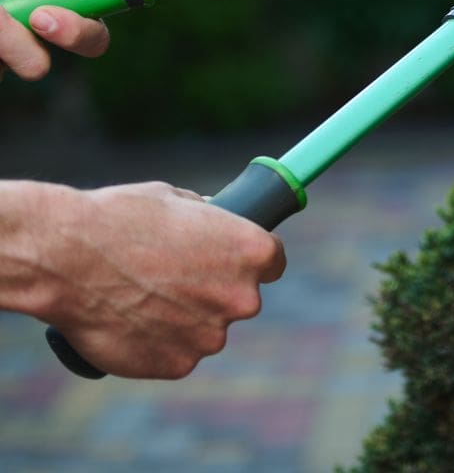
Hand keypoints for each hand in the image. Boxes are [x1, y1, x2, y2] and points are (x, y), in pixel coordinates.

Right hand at [3, 180, 286, 378]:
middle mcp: (242, 298)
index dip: (252, 262)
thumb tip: (218, 223)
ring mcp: (210, 336)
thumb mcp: (179, 200)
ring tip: (143, 296)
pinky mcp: (177, 365)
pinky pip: (178, 354)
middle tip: (176, 278)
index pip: (273, 262)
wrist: (68, 258)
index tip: (233, 262)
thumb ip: (209, 221)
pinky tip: (133, 321)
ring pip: (207, 329)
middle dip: (216, 290)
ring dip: (187, 319)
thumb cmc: (122, 218)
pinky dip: (160, 343)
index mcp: (252, 251)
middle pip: (241, 299)